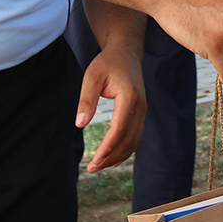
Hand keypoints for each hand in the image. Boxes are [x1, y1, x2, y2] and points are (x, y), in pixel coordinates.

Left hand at [76, 45, 144, 172]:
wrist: (125, 53)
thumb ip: (86, 100)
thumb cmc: (106, 63)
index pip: (119, 129)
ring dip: (118, 156)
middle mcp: (140, 106)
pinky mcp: (141, 113)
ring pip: (134, 141)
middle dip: (110, 157)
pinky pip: (136, 136)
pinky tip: (113, 158)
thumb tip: (79, 125)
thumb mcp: (91, 77)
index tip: (94, 160)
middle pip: (128, 140)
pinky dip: (126, 150)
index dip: (108, 147)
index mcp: (129, 98)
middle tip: (92, 168)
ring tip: (99, 165)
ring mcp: (143, 110)